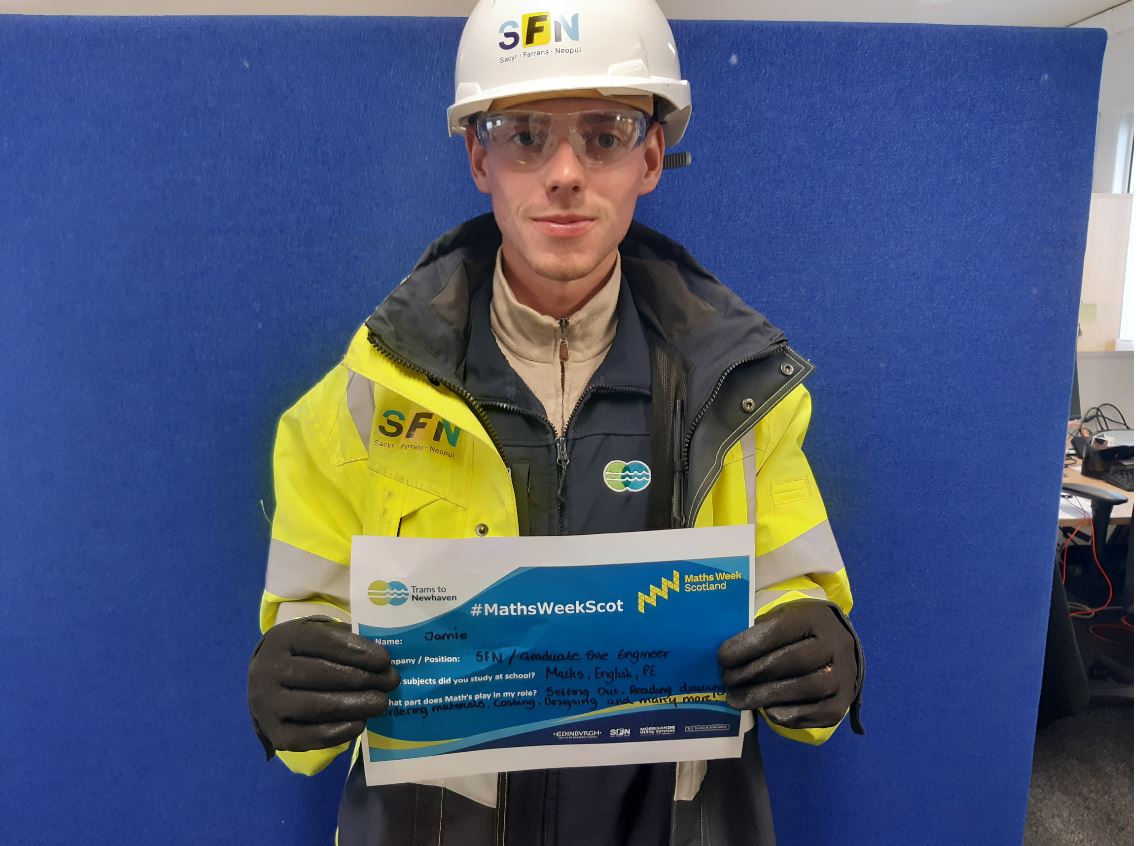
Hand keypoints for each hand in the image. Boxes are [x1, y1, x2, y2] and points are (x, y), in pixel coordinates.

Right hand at [248, 616, 400, 753]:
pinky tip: (360, 723)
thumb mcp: (316, 636)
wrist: (264, 687)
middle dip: (362, 679)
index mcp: (283, 638)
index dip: (358, 651)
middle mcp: (268, 670)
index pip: (324, 641)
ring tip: (381, 703)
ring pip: (315, 707)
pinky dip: (339, 732)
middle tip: (391, 682)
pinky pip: (309, 737)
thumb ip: (345, 640)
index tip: (385, 661)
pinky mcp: (274, 734)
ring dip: (355, 706)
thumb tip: (382, 658)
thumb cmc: (302, 656)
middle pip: (321, 674)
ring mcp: (267, 704)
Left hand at [717, 600, 860, 729]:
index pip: (778, 631)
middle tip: (727, 681)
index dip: (747, 646)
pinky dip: (790, 715)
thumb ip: (760, 632)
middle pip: (790, 661)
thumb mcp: (782, 618)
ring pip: (805, 688)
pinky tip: (768, 711)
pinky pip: (818, 713)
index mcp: (815, 617)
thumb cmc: (800, 631)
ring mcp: (844, 674)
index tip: (722, 658)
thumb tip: (728, 656)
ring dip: (765, 696)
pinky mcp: (844, 701)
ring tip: (738, 700)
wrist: (840, 646)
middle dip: (752, 673)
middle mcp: (835, 644)